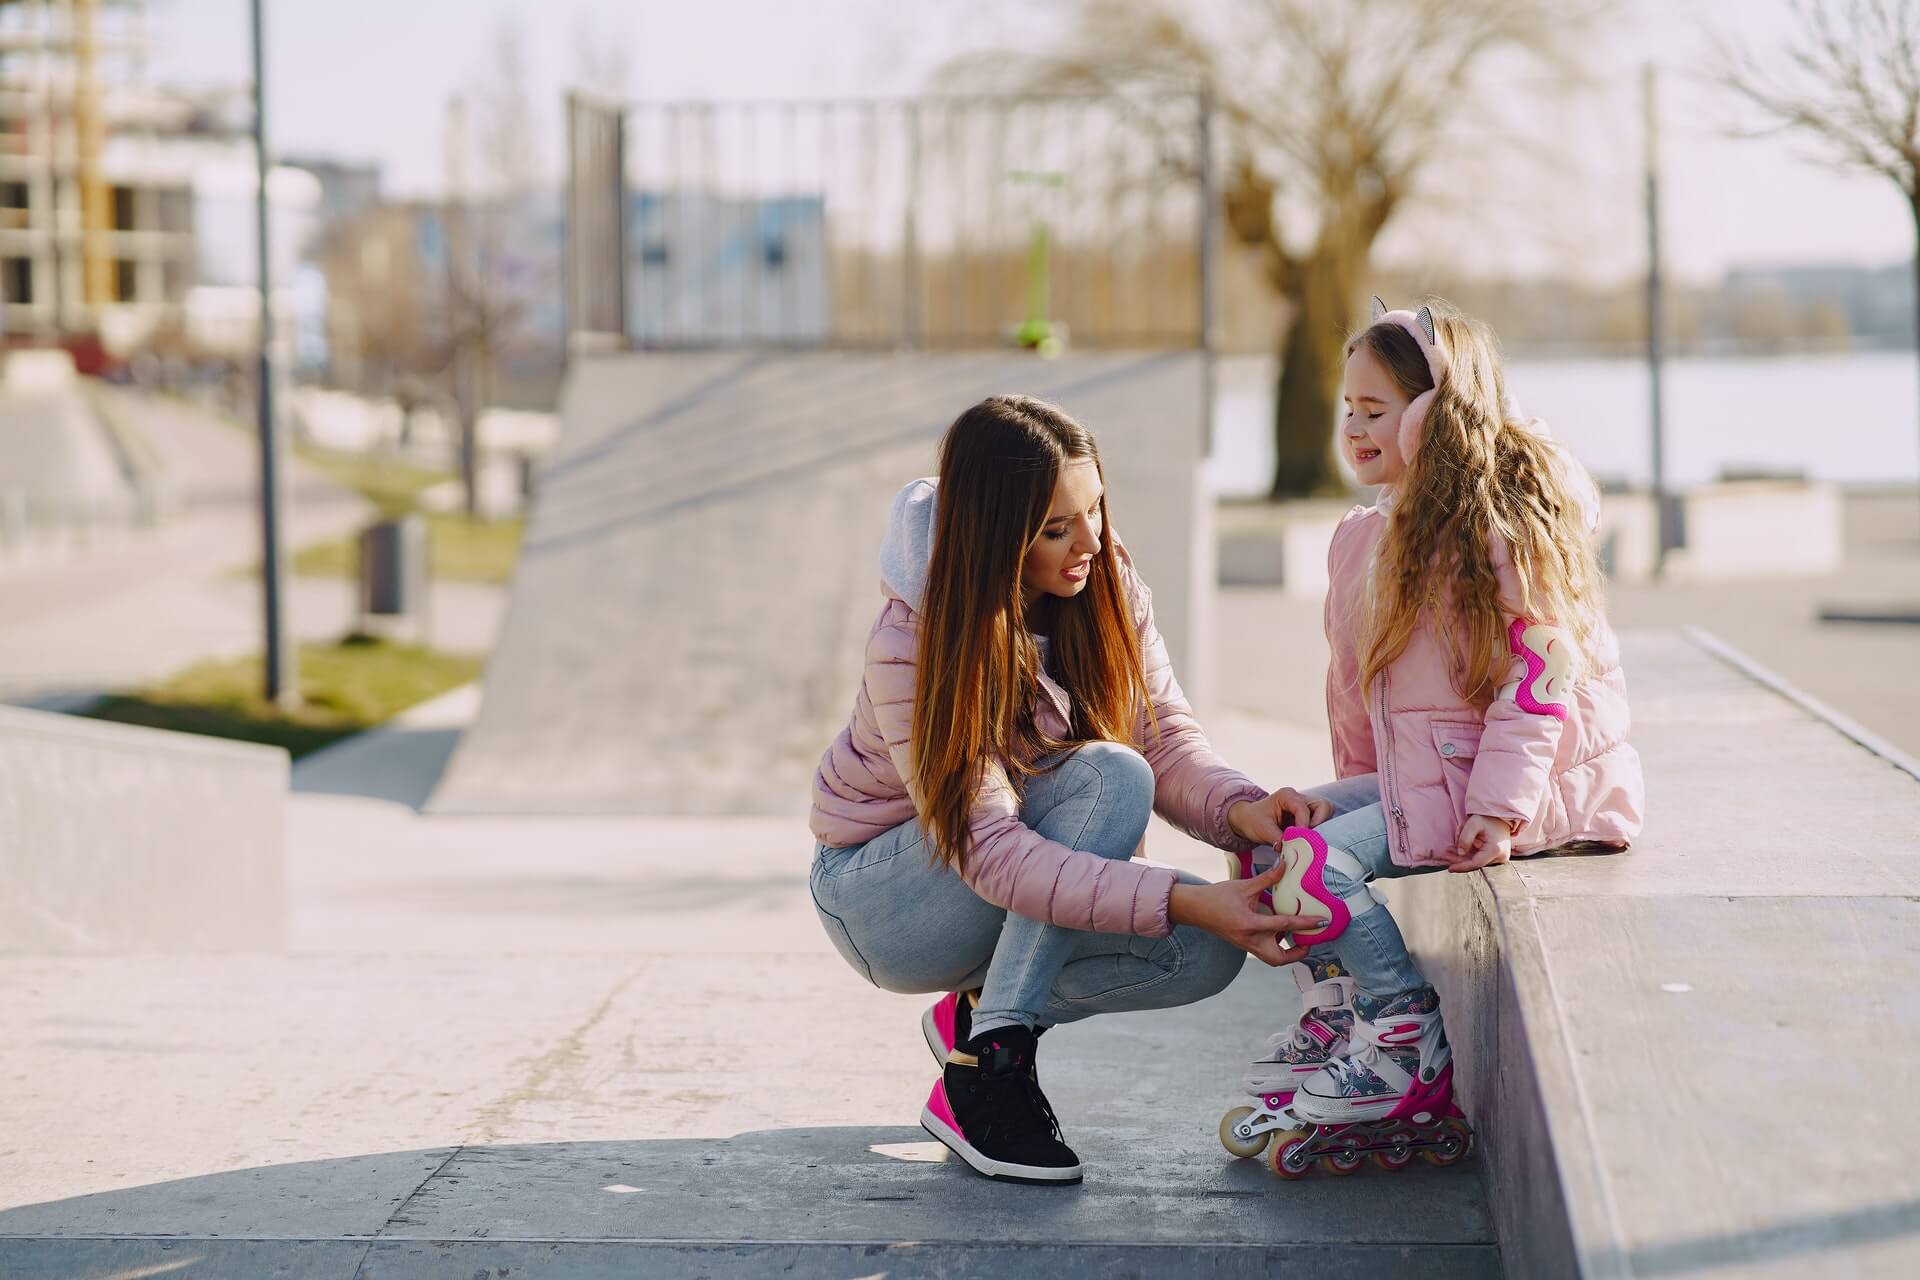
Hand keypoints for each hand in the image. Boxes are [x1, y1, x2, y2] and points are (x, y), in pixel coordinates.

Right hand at [1170, 862, 1326, 966]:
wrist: (1193, 908)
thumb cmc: (1216, 897)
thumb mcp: (1243, 885)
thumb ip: (1267, 878)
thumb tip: (1285, 864)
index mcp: (1250, 924)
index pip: (1284, 925)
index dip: (1305, 923)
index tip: (1321, 922)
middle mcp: (1249, 940)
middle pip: (1279, 959)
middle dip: (1297, 953)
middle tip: (1308, 940)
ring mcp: (1245, 944)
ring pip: (1271, 958)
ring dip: (1286, 952)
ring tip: (1297, 937)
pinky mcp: (1242, 944)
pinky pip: (1263, 950)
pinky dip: (1274, 944)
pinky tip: (1278, 930)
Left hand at [1227, 788, 1335, 845]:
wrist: (1248, 820)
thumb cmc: (1253, 820)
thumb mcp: (1263, 830)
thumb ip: (1278, 839)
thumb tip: (1292, 851)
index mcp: (1287, 795)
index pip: (1303, 809)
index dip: (1304, 825)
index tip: (1300, 839)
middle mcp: (1299, 798)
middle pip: (1323, 806)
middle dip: (1319, 823)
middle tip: (1310, 838)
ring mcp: (1305, 806)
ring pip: (1325, 813)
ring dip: (1320, 828)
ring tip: (1309, 840)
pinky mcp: (1308, 817)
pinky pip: (1321, 822)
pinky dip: (1318, 832)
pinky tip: (1308, 841)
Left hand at [1448, 814, 1513, 872]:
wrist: (1501, 817)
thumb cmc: (1487, 818)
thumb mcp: (1473, 823)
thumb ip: (1465, 838)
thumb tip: (1460, 853)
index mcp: (1495, 850)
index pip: (1476, 863)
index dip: (1462, 866)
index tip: (1450, 868)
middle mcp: (1501, 857)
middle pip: (1475, 863)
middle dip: (1459, 860)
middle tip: (1446, 855)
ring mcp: (1500, 858)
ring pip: (1477, 861)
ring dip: (1463, 857)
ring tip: (1450, 850)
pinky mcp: (1498, 857)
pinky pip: (1481, 858)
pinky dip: (1470, 855)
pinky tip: (1459, 849)